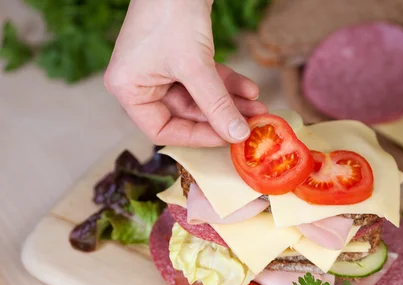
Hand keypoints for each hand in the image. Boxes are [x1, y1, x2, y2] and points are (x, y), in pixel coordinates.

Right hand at [104, 0, 267, 146]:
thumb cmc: (172, 13)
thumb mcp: (196, 67)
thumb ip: (217, 104)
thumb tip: (237, 135)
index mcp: (128, 89)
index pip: (162, 129)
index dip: (197, 136)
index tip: (227, 138)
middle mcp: (140, 82)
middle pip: (186, 113)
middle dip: (222, 116)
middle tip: (251, 124)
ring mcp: (160, 68)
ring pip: (199, 97)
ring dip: (229, 102)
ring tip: (259, 107)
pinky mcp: (178, 56)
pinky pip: (204, 79)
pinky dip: (226, 84)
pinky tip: (250, 89)